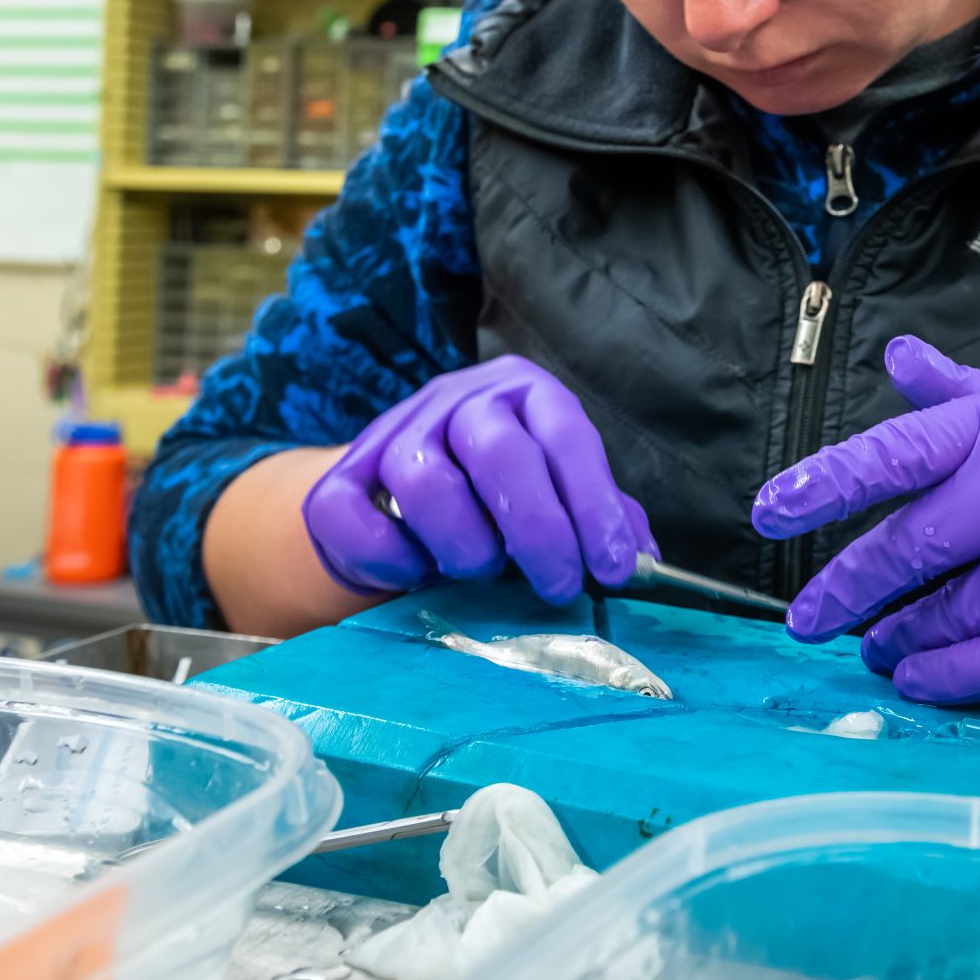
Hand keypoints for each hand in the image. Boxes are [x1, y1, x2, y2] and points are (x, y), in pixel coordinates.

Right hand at [303, 356, 656, 604]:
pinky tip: (417, 574)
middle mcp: (456, 401)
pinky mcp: (335, 483)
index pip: (566, 435)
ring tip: (481, 571)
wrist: (394, 504)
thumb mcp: (556, 494)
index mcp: (522, 394)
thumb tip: (645, 558)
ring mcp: (391, 435)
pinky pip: (353, 518)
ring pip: (424, 481)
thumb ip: (600, 517)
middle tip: (558, 586)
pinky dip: (392, 561)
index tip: (615, 568)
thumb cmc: (495, 501)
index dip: (594, 505)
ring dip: (464, 545)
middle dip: (538, 529)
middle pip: (499, 451)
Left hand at [750, 336, 979, 704]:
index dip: (829, 481)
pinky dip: (952, 673)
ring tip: (873, 649)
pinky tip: (918, 679)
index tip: (769, 511)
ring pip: (957, 606)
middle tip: (807, 619)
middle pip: (916, 539)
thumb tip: (896, 355)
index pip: (904, 446)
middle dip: (849, 585)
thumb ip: (966, 395)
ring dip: (902, 636)